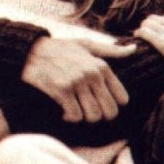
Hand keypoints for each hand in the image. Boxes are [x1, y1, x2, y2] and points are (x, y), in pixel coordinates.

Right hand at [21, 36, 136, 122]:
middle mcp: (92, 74)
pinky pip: (74, 116)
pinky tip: (63, 111)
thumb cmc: (58, 49)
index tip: (98, 103)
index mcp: (101, 66)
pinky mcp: (61, 90)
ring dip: (84, 118)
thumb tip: (133, 50)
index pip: (122, 99)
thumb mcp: (86, 45)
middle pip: (110, 111)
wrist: (29, 50)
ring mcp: (77, 82)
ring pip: (93, 116)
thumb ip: (110, 50)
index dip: (112, 105)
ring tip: (75, 111)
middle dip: (99, 116)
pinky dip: (69, 118)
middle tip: (87, 112)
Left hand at [133, 11, 163, 77]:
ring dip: (142, 30)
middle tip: (146, 35)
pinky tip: (137, 38)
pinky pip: (144, 32)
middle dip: (149, 26)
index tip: (159, 32)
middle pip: (154, 19)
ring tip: (140, 37)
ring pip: (147, 23)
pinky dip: (138, 34)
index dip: (161, 25)